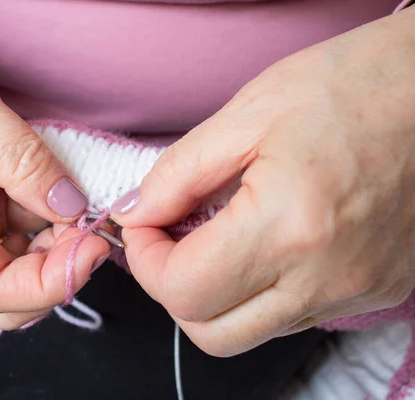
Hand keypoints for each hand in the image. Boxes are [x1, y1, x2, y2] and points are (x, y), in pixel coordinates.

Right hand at [0, 7, 109, 328]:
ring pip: (24, 264)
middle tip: (95, 234)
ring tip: (88, 208)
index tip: (93, 249)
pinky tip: (72, 194)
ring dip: (62, 247)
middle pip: (9, 293)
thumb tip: (72, 207)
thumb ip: (21, 163)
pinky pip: (29, 228)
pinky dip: (57, 220)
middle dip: (58, 272)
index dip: (47, 284)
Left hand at [113, 8, 414, 355]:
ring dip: (213, 295)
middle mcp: (325, 278)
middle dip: (172, 288)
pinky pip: (291, 316)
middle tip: (168, 238)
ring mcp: (353, 292)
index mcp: (288, 227)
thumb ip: (177, 174)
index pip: (184, 291)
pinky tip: (259, 244)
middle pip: (210, 333)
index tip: (143, 225)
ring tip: (213, 238)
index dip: (145, 261)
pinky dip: (257, 291)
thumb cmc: (352, 85)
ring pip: (249, 332)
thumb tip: (136, 213)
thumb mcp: (247, 114)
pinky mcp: (372, 290)